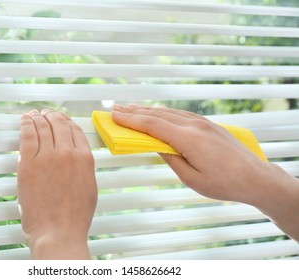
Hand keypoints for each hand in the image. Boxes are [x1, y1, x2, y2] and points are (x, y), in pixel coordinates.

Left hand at [17, 109, 97, 258]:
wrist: (58, 232)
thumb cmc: (74, 216)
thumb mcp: (89, 187)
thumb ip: (84, 167)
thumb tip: (78, 157)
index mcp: (84, 158)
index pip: (75, 130)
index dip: (66, 121)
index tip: (61, 119)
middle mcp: (67, 153)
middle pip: (59, 124)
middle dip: (51, 115)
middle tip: (46, 113)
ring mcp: (47, 157)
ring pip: (42, 126)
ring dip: (38, 117)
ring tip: (34, 114)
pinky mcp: (28, 163)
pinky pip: (27, 136)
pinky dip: (25, 124)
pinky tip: (25, 120)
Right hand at [112, 104, 269, 202]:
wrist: (255, 177)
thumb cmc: (224, 183)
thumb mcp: (191, 178)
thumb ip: (171, 159)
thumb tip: (156, 145)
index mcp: (189, 139)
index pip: (152, 125)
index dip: (131, 120)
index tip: (115, 115)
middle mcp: (195, 126)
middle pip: (158, 114)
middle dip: (135, 111)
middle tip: (116, 108)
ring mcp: (203, 123)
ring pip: (169, 112)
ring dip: (148, 109)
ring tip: (131, 108)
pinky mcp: (208, 125)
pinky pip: (180, 114)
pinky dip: (164, 112)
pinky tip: (157, 113)